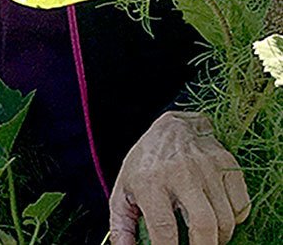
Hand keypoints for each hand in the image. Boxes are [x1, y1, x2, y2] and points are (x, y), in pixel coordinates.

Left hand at [110, 111, 249, 244]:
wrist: (172, 127)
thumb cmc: (147, 164)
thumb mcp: (124, 190)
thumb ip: (122, 225)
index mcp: (149, 181)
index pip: (164, 228)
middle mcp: (179, 172)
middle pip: (203, 225)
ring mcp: (207, 167)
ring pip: (225, 219)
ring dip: (219, 237)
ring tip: (206, 236)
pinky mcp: (228, 164)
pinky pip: (241, 206)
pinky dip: (233, 219)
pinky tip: (218, 215)